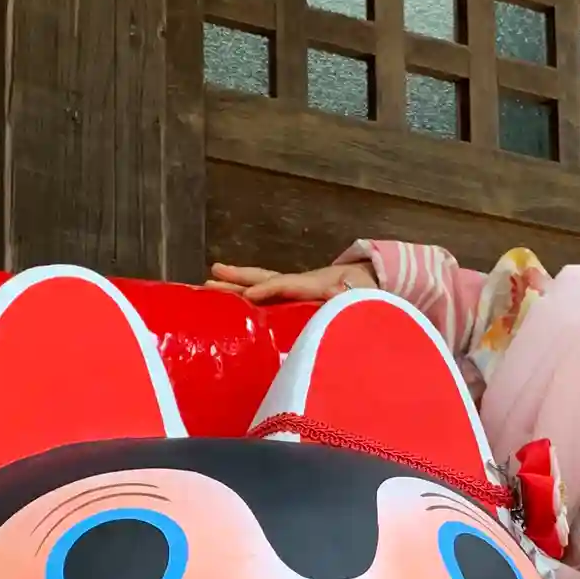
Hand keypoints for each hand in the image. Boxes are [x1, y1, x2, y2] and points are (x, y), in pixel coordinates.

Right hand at [207, 261, 377, 304]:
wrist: (371, 281)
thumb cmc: (367, 293)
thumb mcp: (364, 296)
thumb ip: (350, 298)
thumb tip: (336, 298)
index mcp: (316, 284)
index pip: (287, 284)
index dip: (268, 289)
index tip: (248, 296)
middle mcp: (300, 283)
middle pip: (265, 277)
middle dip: (239, 278)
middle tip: (210, 277)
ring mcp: (295, 289)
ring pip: (261, 283)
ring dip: (236, 283)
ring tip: (209, 281)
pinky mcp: (294, 298)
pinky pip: (267, 295)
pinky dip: (246, 294)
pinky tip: (230, 301)